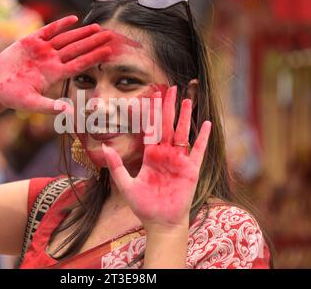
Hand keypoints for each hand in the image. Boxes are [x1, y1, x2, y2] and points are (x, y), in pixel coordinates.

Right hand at [0, 15, 112, 113]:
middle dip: (93, 42)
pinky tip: (73, 19)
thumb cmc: (13, 97)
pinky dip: (60, 25)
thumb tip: (68, 111)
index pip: (79, 64)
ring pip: (66, 39)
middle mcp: (52, 61)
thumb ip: (49, 107)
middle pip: (77, 49)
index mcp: (55, 75)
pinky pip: (48, 31)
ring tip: (96, 27)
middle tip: (110, 34)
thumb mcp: (31, 103)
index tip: (108, 51)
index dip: (94, 57)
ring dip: (81, 33)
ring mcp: (42, 50)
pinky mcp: (30, 41)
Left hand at [102, 86, 211, 231]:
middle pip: (167, 125)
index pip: (150, 128)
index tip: (151, 95)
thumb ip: (116, 166)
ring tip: (186, 99)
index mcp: (150, 156)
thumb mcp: (126, 185)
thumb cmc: (144, 206)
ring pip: (182, 133)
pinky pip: (198, 150)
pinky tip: (206, 123)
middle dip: (168, 106)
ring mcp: (179, 160)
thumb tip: (104, 146)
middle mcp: (165, 154)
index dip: (151, 112)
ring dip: (185, 116)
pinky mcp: (191, 169)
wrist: (161, 222)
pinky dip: (202, 137)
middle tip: (170, 88)